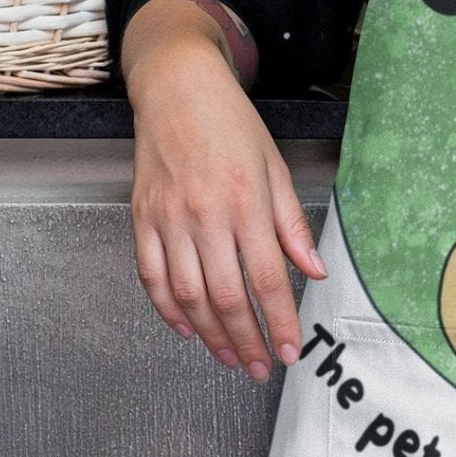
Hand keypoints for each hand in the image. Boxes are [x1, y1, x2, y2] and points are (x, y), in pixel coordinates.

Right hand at [124, 0, 326, 379]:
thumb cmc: (231, 123)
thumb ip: (292, 224)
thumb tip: (313, 272)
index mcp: (246, 202)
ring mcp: (169, 219)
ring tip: (230, 357)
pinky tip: (187, 329)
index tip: (290, 350)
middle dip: (246, 340)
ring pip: (188, 296)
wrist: (177, 89)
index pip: (267, 278)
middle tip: (261, 367)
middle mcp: (206, 216)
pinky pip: (152, 277)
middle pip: (226, 297)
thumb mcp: (275, 167)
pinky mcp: (142, 219)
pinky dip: (168, 310)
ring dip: (210, 335)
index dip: (279, 321)